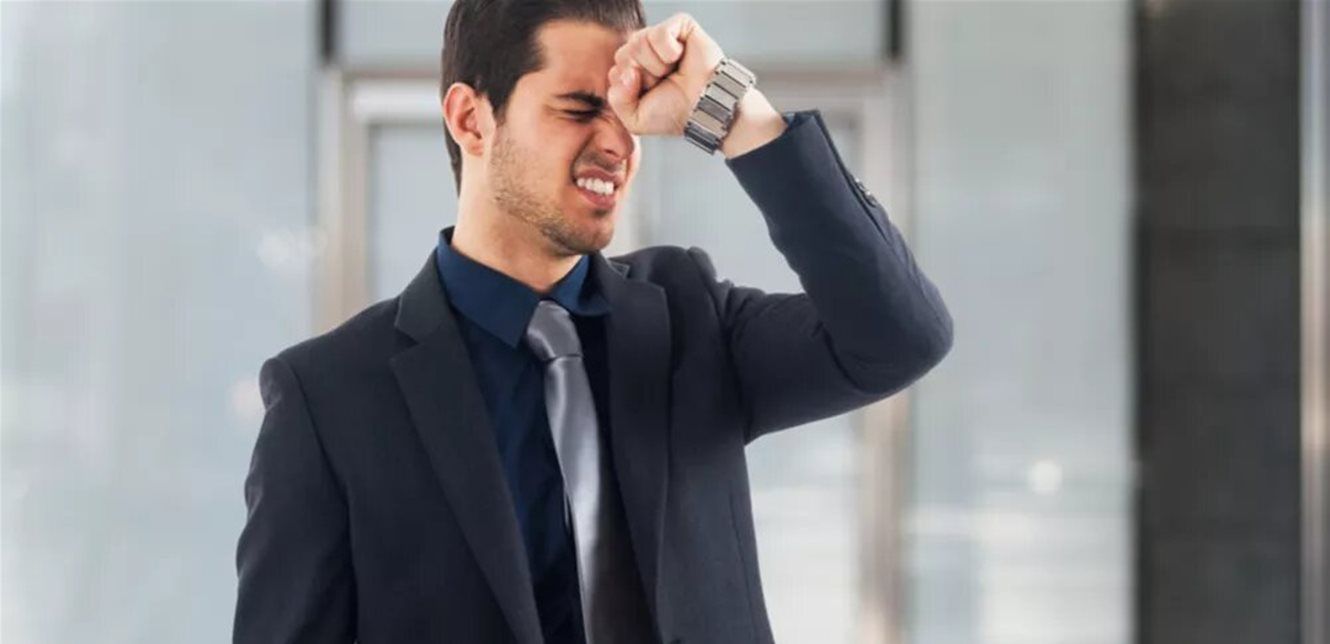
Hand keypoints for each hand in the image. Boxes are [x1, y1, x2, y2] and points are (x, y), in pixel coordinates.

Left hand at [606, 13, 724, 136]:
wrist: (704, 107)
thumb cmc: (675, 112)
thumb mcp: (635, 120)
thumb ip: (616, 100)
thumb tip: (626, 71)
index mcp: (634, 70)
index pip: (616, 70)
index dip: (632, 87)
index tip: (652, 94)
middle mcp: (646, 51)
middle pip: (624, 54)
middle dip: (644, 75)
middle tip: (665, 82)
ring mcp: (661, 37)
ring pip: (639, 42)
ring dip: (658, 65)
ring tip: (674, 71)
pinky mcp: (679, 25)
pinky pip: (659, 33)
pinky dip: (670, 51)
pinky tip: (681, 57)